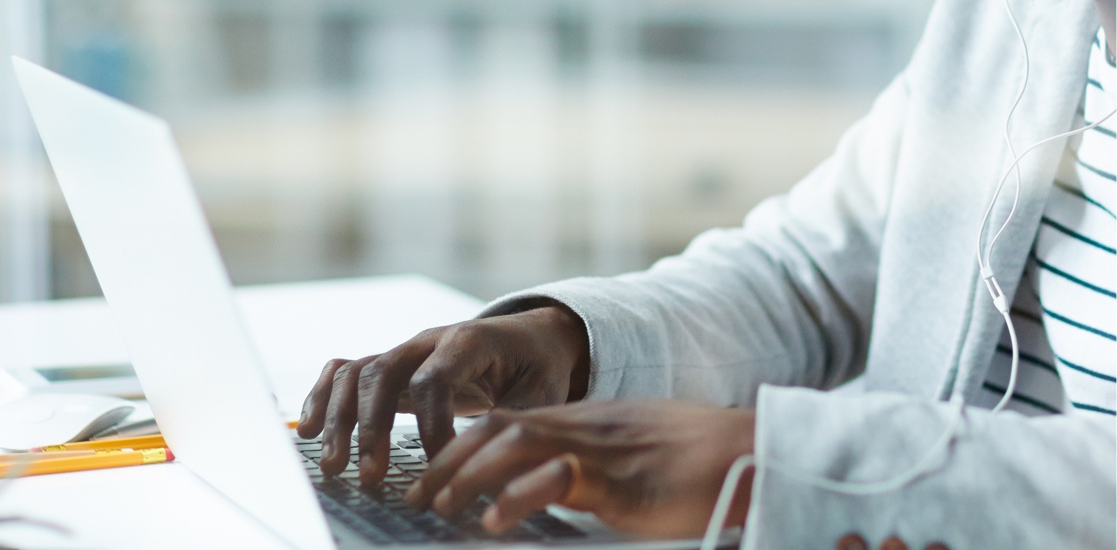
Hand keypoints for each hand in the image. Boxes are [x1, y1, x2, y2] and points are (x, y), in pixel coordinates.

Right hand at [294, 301, 590, 484]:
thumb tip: (495, 465)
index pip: (433, 380)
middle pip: (382, 373)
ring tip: (334, 466)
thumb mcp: (543, 393)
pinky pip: (344, 373)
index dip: (430, 425)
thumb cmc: (538, 368)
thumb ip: (516, 422)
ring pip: (356, 374)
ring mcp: (404, 351)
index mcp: (468, 341)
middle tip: (369, 475)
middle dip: (371, 427)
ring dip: (339, 419)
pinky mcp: (391, 366)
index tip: (439, 464)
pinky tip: (308, 431)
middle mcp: (427, 342)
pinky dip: (322, 398)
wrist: (530, 338)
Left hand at [404, 399, 755, 538]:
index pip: (510, 421)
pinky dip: (519, 495)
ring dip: (469, 474)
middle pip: (499, 428)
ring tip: (439, 506)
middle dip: (450, 460)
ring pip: (515, 444)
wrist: (755, 452)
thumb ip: (593, 470)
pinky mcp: (621, 480)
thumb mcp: (633, 460)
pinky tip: (494, 519)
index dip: (466, 445)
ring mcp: (602, 449)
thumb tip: (558, 492)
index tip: (434, 473)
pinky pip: (559, 477)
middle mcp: (586, 427)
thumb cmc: (702, 464)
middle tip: (418, 495)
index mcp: (587, 421)